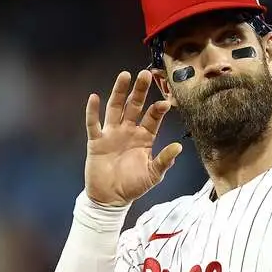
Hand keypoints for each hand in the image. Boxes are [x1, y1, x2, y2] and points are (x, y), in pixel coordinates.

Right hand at [84, 70, 181, 205]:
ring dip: (119, 92)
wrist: (111, 198)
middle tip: (145, 74)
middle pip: (134, 106)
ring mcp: (112, 134)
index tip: (165, 102)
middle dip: (140, 90)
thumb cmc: (133, 185)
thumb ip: (164, 160)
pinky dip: (92, 111)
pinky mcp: (96, 141)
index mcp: (145, 137)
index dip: (158, 110)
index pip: (152, 118)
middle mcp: (129, 131)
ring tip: (124, 75)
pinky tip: (94, 97)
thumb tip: (179, 147)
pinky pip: (93, 124)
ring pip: (115, 108)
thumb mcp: (153, 175)